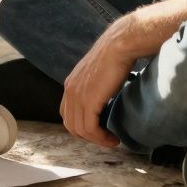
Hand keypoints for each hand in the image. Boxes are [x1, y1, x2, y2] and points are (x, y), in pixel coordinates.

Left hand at [60, 30, 134, 147]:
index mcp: (70, 84)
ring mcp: (77, 96)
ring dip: (97, 140)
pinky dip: (101, 138)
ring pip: (80, 130)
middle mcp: (69, 91)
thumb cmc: (116, 56)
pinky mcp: (88, 102)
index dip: (81, 125)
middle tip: (106, 138)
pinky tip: (113, 138)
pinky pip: (90, 129)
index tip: (99, 129)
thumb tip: (104, 99)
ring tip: (112, 141)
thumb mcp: (99, 74)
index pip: (67, 113)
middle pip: (71, 125)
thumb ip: (95, 86)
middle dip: (88, 136)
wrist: (119, 46)